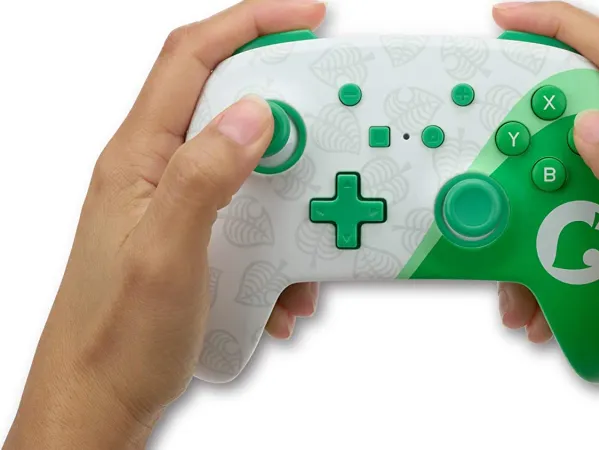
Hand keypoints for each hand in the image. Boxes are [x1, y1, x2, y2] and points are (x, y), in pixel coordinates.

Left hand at [4, 1, 325, 448]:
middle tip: (330, 131)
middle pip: (228, 106)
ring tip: (305, 247)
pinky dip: (280, 250)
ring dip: (289, 201)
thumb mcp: (167, 254)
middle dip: (288, 114)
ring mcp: (177, 206)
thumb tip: (254, 114)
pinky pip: (252, 223)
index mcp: (139, 159)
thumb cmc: (116, 336)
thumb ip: (204, 177)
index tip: (307, 17)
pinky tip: (283, 293)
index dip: (249, 23)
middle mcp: (156, 172)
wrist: (99, 402)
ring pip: (250, 171)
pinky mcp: (196, 239)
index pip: (191, 59)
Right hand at [493, 2, 598, 447]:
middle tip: (489, 169)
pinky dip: (534, 259)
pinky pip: (560, 229)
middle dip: (524, 145)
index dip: (565, 28)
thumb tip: (591, 122)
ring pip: (559, 183)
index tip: (508, 20)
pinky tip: (533, 301)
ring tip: (516, 277)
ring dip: (524, 221)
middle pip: (579, 119)